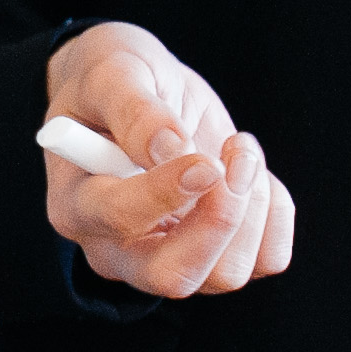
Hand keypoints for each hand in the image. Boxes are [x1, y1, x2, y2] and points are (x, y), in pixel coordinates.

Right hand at [43, 21, 294, 298]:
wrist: (140, 91)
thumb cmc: (114, 81)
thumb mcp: (113, 74)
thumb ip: (134, 110)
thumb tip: (172, 149)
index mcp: (76, 205)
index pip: (118, 219)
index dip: (166, 193)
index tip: (206, 160)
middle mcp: (118, 247)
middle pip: (174, 277)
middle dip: (219, 221)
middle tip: (230, 162)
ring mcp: (169, 256)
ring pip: (228, 273)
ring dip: (251, 203)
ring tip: (236, 147)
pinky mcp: (217, 253)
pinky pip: (266, 259)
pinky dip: (274, 213)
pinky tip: (248, 169)